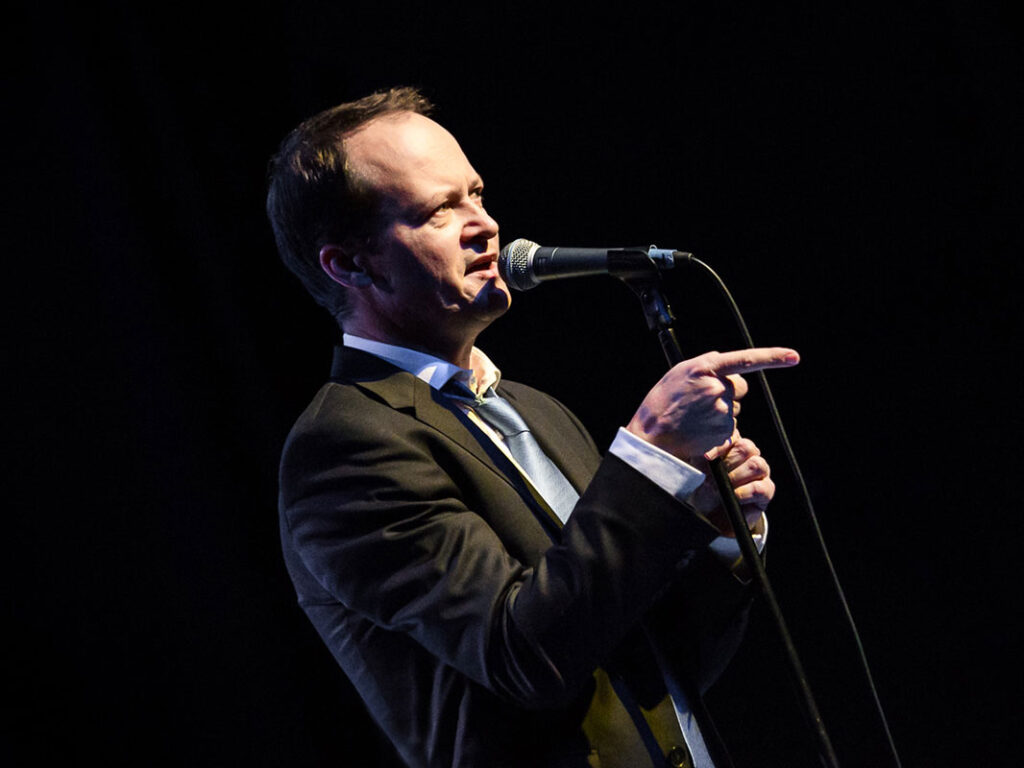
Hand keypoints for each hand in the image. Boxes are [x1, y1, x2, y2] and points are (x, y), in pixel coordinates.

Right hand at [626, 347, 798, 464]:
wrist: (652, 435)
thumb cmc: (662, 402)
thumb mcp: (680, 373)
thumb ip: (707, 367)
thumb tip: (730, 367)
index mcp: (705, 369)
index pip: (746, 360)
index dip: (773, 357)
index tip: (794, 357)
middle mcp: (717, 388)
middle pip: (738, 387)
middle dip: (727, 392)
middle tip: (701, 400)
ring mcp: (722, 411)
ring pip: (733, 408)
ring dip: (719, 411)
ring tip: (695, 417)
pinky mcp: (724, 432)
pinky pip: (729, 427)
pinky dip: (717, 428)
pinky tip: (698, 428)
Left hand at [690, 430, 774, 535]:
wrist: (709, 513)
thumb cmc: (702, 486)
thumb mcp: (696, 467)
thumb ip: (699, 453)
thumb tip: (702, 449)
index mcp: (731, 443)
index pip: (733, 431)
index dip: (721, 442)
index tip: (707, 456)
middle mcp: (748, 455)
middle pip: (746, 447)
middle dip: (728, 462)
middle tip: (713, 476)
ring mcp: (759, 472)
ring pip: (756, 464)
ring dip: (736, 477)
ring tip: (723, 487)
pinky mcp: (766, 491)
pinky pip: (761, 487)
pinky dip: (745, 492)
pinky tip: (734, 496)